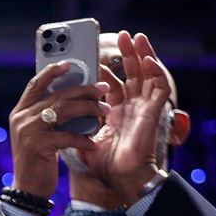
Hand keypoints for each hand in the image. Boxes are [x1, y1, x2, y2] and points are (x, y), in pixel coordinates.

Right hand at [7, 63, 107, 198]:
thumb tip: (73, 97)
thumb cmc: (37, 160)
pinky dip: (83, 139)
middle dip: (83, 90)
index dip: (52, 72)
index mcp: (20, 112)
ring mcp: (28, 131)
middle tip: (103, 88)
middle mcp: (21, 118)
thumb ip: (47, 116)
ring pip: (64, 110)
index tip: (69, 64)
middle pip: (57, 96)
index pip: (36, 84)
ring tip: (105, 110)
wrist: (27, 188)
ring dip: (88, 109)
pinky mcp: (38, 146)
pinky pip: (67, 136)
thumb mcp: (38, 134)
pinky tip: (94, 143)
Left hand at [80, 32, 173, 203]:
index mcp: (117, 113)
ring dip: (144, 55)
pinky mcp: (154, 112)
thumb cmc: (107, 165)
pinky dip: (157, 72)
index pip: (113, 85)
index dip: (105, 70)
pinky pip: (160, 87)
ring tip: (137, 37)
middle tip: (121, 36)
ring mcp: (144, 108)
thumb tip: (56, 121)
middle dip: (127, 54)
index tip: (94, 56)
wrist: (122, 179)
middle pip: (131, 74)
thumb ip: (77, 126)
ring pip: (148, 75)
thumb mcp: (87, 140)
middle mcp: (132, 107)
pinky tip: (149, 59)